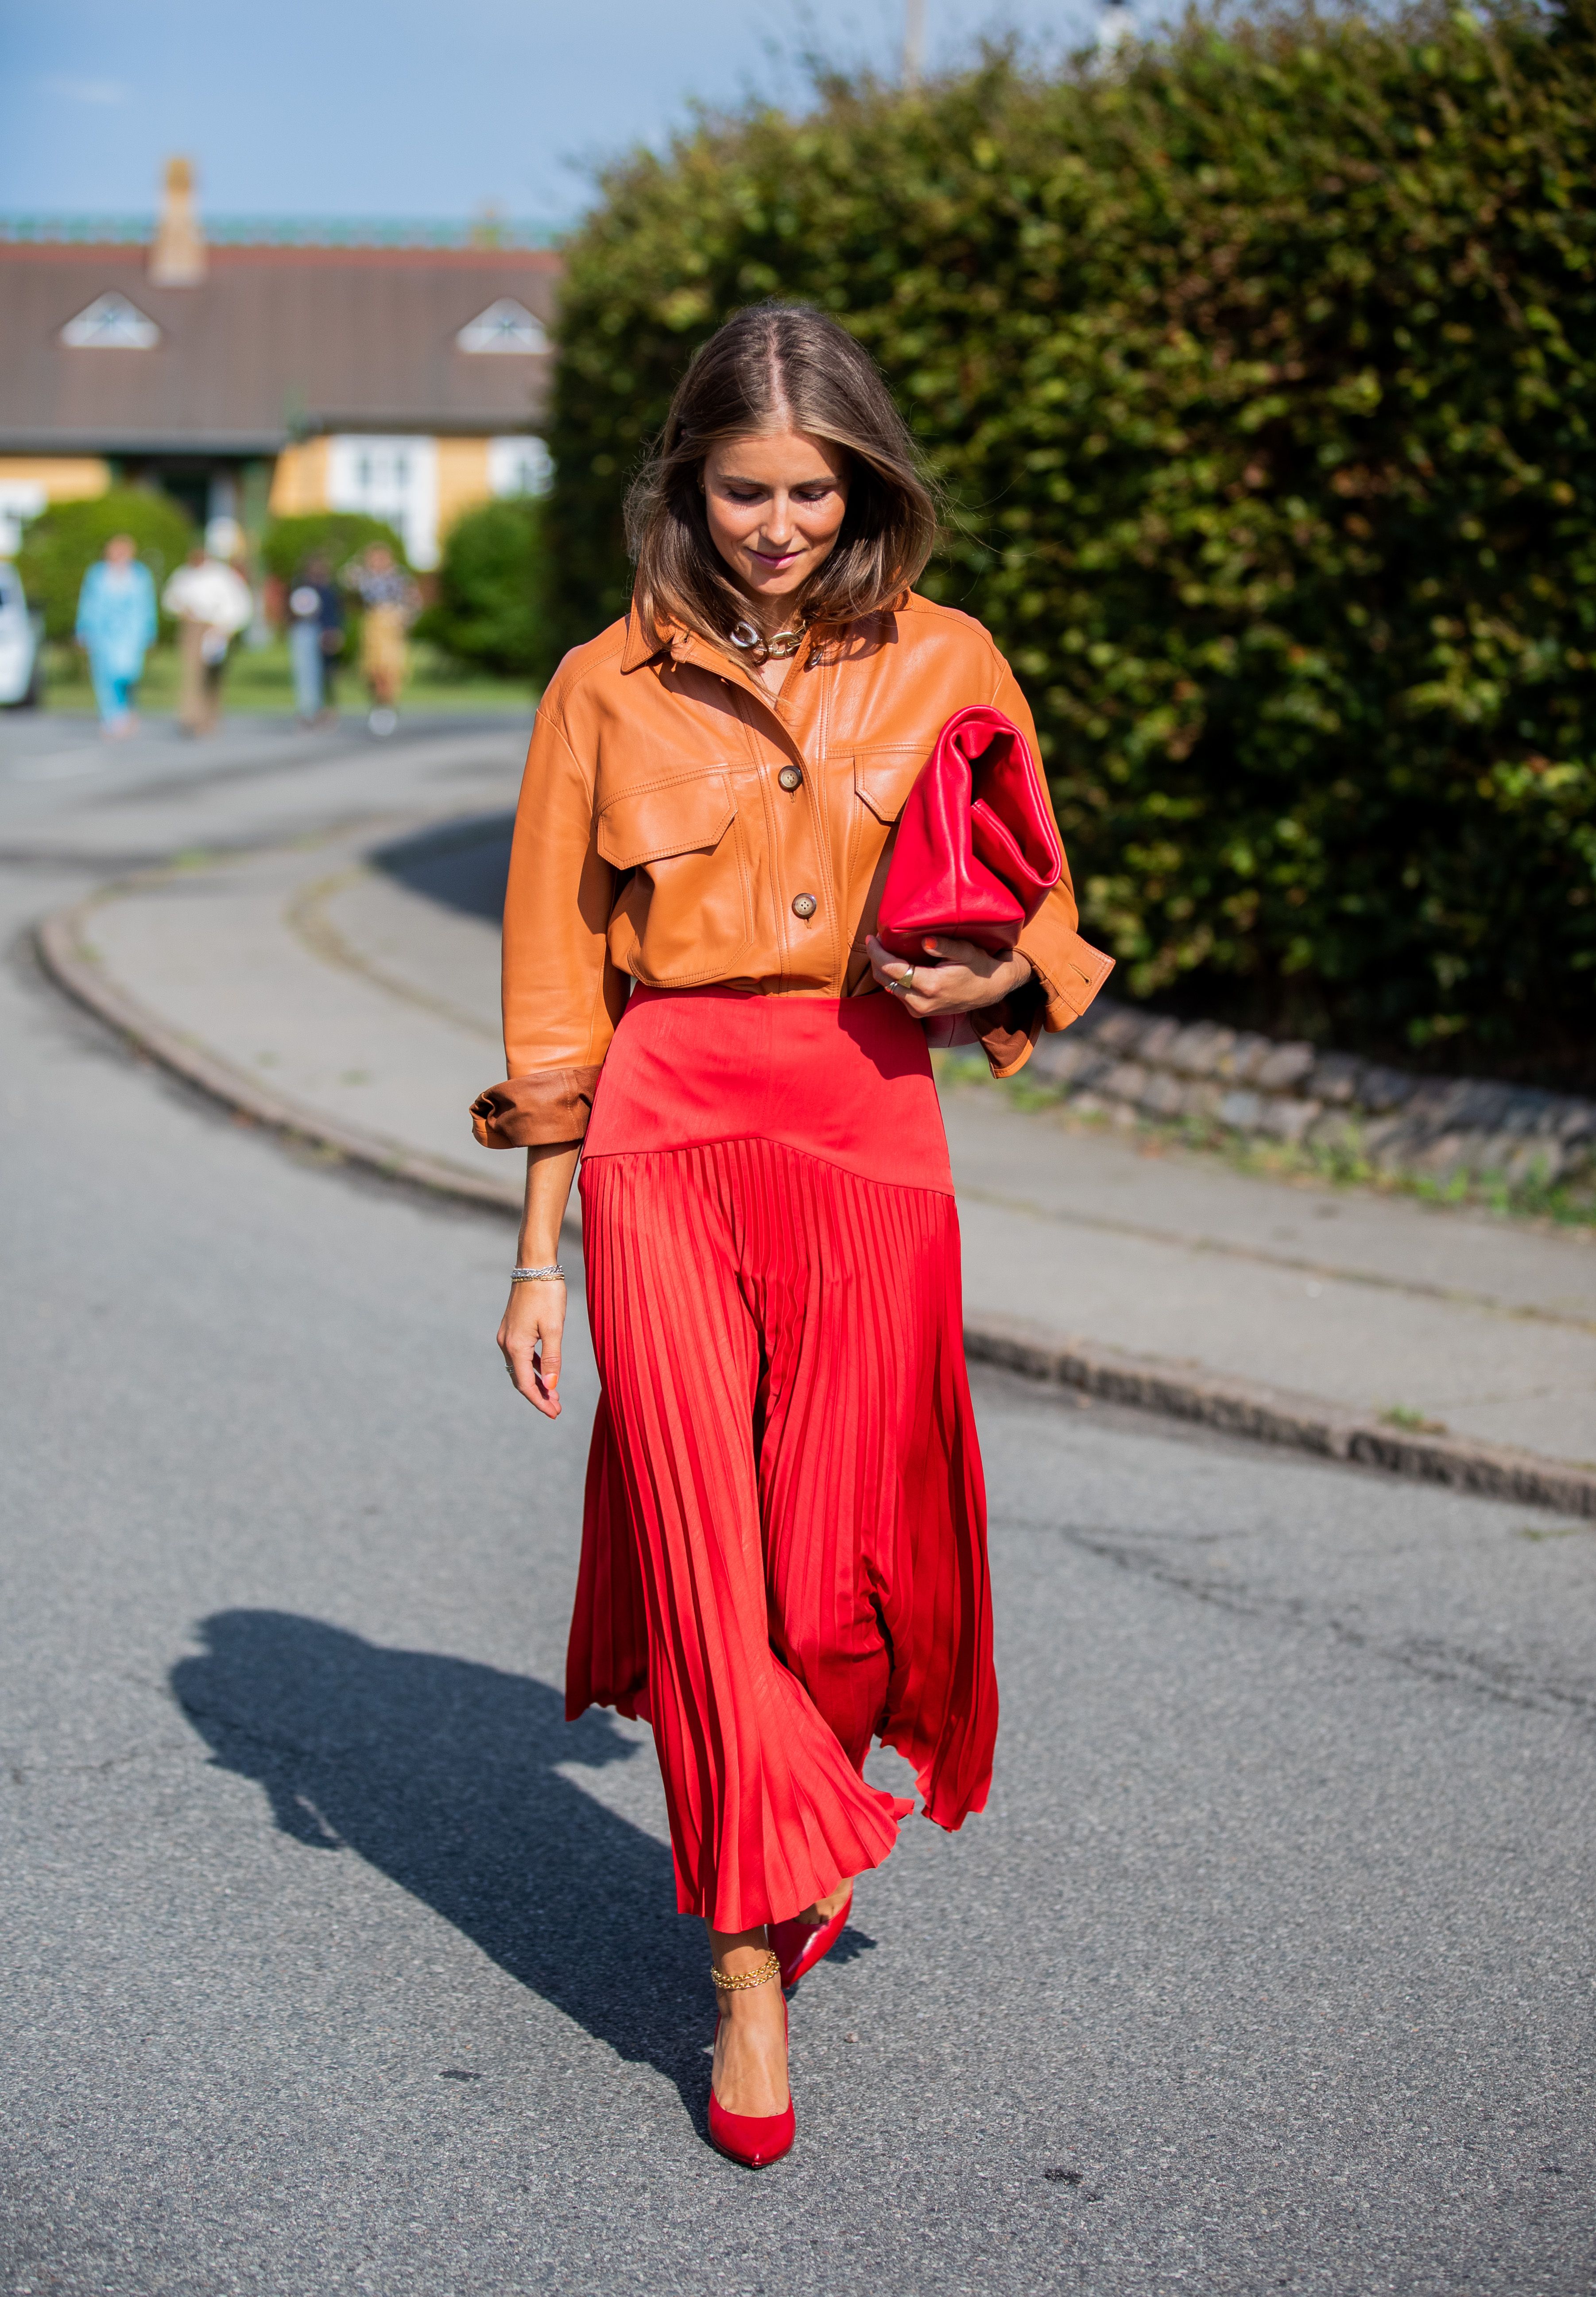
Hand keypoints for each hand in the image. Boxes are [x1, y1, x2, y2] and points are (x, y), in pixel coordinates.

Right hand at [497, 1278, 566, 1419]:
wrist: (535, 1267)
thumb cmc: (547, 1295)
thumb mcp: (554, 1328)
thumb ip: (553, 1358)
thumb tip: (552, 1386)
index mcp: (515, 1346)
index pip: (526, 1384)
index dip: (540, 1401)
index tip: (555, 1414)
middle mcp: (506, 1343)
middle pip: (521, 1379)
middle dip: (538, 1395)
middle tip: (557, 1408)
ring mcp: (507, 1335)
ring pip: (520, 1368)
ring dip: (536, 1382)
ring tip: (554, 1395)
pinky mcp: (512, 1328)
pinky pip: (521, 1356)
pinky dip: (533, 1367)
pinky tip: (545, 1372)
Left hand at [866, 933, 1031, 1018]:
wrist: (989, 991)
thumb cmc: (977, 966)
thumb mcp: (966, 951)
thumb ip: (944, 946)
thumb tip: (925, 941)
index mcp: (931, 985)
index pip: (893, 969)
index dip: (877, 953)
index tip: (871, 937)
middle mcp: (921, 1002)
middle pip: (885, 979)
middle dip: (876, 959)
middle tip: (877, 940)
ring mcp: (919, 1010)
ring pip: (889, 987)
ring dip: (882, 969)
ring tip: (884, 949)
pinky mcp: (919, 1012)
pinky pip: (897, 993)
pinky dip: (892, 978)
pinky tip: (895, 964)